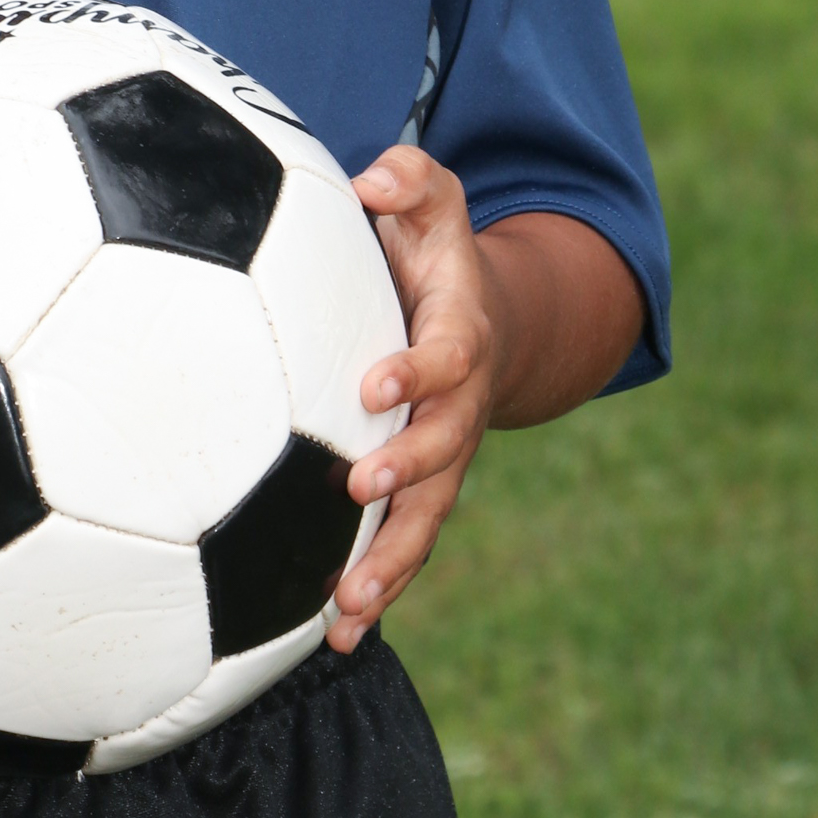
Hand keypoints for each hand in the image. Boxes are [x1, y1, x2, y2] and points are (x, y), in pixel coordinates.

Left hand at [325, 146, 493, 654]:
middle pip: (444, 449)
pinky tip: (336, 639)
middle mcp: (459, 407)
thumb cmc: (433, 250)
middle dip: (406, 471)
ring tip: (348, 608)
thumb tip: (377, 178)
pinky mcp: (419, 493)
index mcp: (461, 334)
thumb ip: (410, 179)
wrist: (481, 318)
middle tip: (357, 487)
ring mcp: (443, 458)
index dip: (418, 370)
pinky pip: (403, 547)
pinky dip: (377, 593)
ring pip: (426, 520)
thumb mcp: (433, 199)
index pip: (449, 355)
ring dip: (391, 563)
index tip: (373, 382)